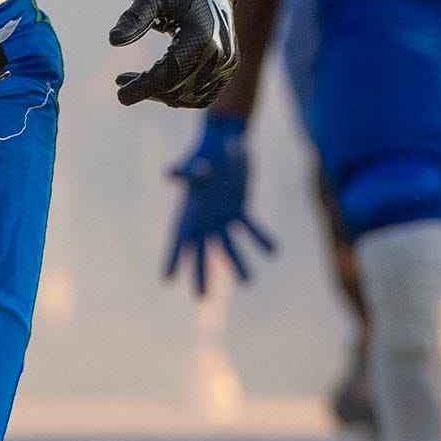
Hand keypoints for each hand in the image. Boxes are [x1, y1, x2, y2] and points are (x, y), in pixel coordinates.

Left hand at [110, 0, 237, 109]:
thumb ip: (134, 18)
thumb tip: (113, 40)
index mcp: (201, 36)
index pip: (169, 73)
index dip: (143, 87)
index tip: (120, 95)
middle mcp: (220, 54)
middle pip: (179, 88)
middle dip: (148, 90)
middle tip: (121, 81)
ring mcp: (228, 63)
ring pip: (191, 96)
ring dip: (162, 95)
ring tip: (138, 81)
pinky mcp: (229, 67)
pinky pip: (204, 94)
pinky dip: (181, 95)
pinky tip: (160, 85)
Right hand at [164, 115, 273, 294]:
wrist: (224, 141)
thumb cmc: (206, 150)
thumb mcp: (196, 162)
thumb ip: (185, 171)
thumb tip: (170, 173)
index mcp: (188, 211)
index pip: (177, 240)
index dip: (171, 260)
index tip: (167, 280)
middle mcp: (203, 220)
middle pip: (200, 252)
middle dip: (201, 275)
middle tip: (201, 299)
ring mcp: (221, 217)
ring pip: (229, 246)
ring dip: (239, 263)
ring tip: (249, 282)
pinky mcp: (239, 209)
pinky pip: (250, 228)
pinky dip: (260, 238)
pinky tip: (273, 251)